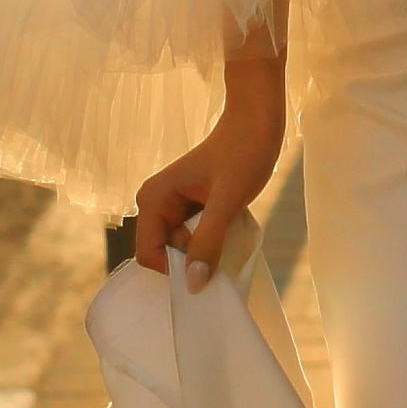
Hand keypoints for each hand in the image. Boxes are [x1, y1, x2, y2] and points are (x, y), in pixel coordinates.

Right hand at [133, 55, 285, 290]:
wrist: (257, 123)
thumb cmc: (242, 154)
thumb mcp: (226, 201)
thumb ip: (207, 242)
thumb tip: (193, 284)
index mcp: (152, 200)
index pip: (149, 254)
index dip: (175, 270)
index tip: (208, 269)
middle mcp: (155, 204)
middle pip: (165, 254)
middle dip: (191, 260)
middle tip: (224, 247)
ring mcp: (173, 206)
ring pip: (181, 248)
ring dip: (205, 251)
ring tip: (230, 233)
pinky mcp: (190, 207)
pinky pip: (194, 238)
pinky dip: (211, 241)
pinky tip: (229, 229)